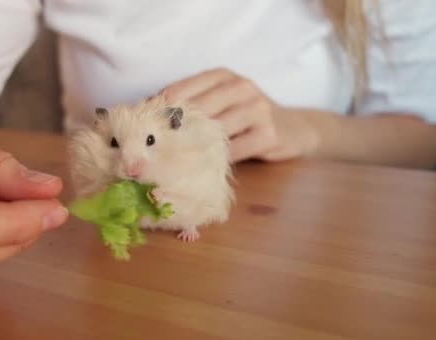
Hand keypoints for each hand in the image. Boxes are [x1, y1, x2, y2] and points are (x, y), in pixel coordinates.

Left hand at [161, 68, 319, 162]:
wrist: (293, 128)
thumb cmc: (247, 117)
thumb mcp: (222, 101)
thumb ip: (193, 105)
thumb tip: (149, 117)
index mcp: (223, 75)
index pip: (182, 90)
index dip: (158, 111)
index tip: (141, 129)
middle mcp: (240, 87)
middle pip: (196, 110)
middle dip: (172, 131)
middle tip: (150, 150)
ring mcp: (257, 109)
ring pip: (214, 130)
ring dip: (191, 147)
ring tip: (170, 161)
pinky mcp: (268, 134)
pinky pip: (233, 150)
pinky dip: (214, 160)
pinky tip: (201, 168)